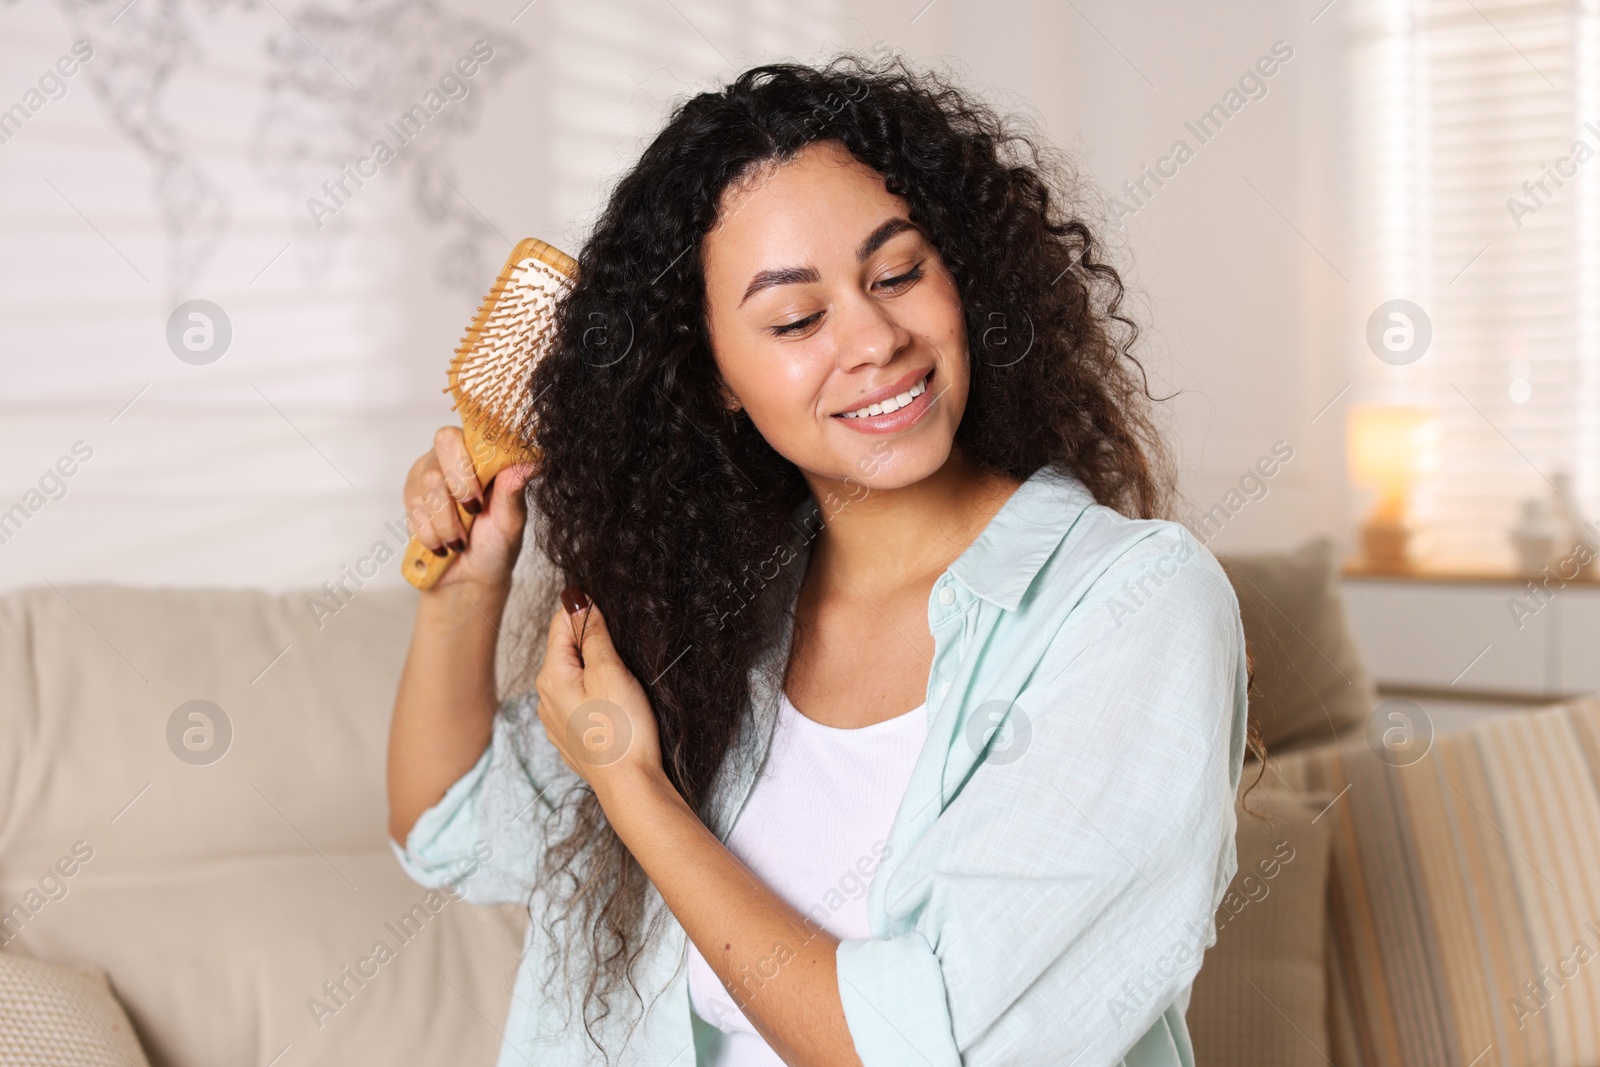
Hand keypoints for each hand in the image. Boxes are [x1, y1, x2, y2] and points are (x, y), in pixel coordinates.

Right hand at [402, 426, 534, 590]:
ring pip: (428, 482)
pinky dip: (431, 533)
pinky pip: (413, 508)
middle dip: (458, 486)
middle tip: (472, 513)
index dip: (470, 459)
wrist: (469, 578)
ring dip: (446, 521)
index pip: (470, 430)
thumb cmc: (495, 545)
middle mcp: (451, 458)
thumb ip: (513, 490)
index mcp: (480, 456)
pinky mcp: (410, 498)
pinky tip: (443, 544)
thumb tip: (532, 461)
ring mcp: (427, 475)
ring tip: (460, 541)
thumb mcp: (510, 521)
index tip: (480, 496)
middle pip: (443, 444)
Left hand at [534, 591, 664, 802]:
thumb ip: (592, 634)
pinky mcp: (571, 735)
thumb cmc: (622, 732)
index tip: (612, 615)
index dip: (587, 612)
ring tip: (622, 681)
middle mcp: (545, 697)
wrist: (629, 786)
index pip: (560, 623)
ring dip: (595, 669)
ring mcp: (555, 719)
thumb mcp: (610, 671)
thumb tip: (576, 599)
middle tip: (623, 654)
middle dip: (593, 642)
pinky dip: (595, 693)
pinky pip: (579, 700)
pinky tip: (614, 706)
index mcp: (550, 676)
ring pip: (573, 676)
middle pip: (566, 649)